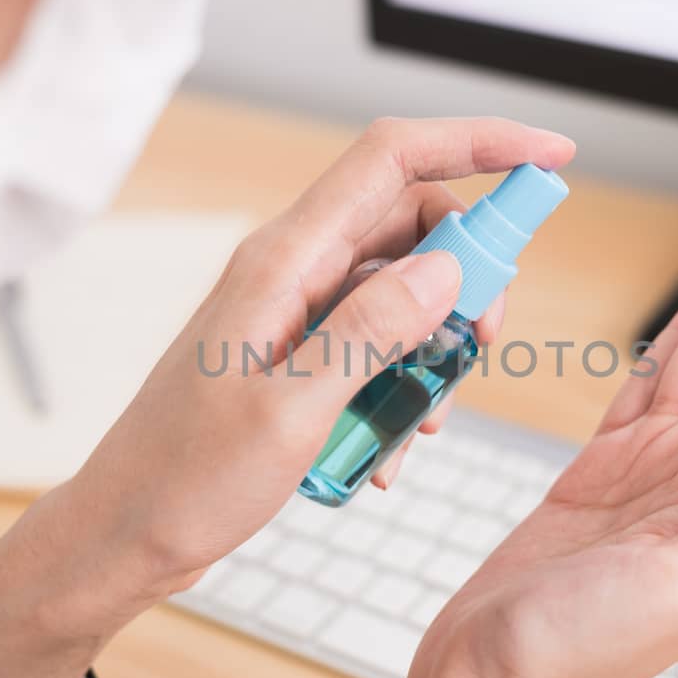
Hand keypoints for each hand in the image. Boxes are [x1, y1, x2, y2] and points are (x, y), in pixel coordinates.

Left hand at [0, 118, 572, 677]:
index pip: (392, 159)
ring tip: (425, 423)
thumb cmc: (186, 478)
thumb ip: (371, 329)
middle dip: (470, 274)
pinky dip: (403, 389)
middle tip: (487, 341)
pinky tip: (390, 450)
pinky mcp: (301, 354)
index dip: (478, 143)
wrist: (125, 534)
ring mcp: (296, 311)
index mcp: (283, 260)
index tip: (552, 157)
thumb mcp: (292, 410)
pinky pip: (378, 346)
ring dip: (436, 351)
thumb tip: (446, 266)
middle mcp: (292, 270)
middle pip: (413, 224)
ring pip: (405, 291)